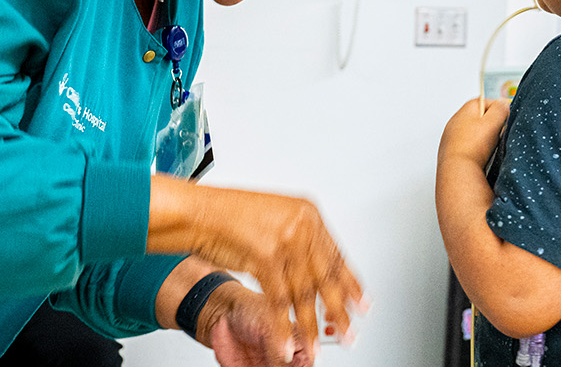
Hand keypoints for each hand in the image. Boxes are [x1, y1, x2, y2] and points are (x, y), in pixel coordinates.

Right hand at [148, 178, 365, 359]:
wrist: (197, 213)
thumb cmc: (228, 216)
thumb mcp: (275, 222)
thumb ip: (297, 242)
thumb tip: (314, 269)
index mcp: (308, 214)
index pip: (336, 255)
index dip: (350, 283)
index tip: (362, 302)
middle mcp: (301, 225)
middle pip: (326, 276)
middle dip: (339, 309)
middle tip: (350, 331)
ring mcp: (285, 240)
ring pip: (303, 293)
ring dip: (309, 326)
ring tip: (317, 347)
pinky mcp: (266, 257)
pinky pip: (278, 301)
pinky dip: (281, 327)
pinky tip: (284, 343)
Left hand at [438, 98, 510, 169]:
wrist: (458, 172)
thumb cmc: (472, 148)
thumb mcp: (493, 122)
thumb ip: (500, 109)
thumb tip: (502, 104)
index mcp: (464, 111)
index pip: (484, 101)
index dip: (498, 109)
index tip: (505, 118)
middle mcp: (455, 123)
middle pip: (478, 118)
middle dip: (491, 125)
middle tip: (498, 134)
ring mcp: (451, 138)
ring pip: (473, 134)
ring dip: (483, 139)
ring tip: (489, 148)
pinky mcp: (452, 153)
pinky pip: (468, 147)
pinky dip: (475, 151)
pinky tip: (481, 158)